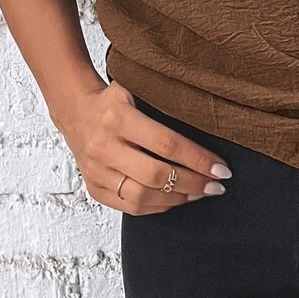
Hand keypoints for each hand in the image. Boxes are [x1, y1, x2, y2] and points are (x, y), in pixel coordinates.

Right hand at [53, 79, 232, 214]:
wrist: (77, 112)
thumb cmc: (116, 101)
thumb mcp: (138, 89)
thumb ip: (167, 103)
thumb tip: (212, 121)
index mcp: (117, 117)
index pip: (166, 143)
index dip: (197, 159)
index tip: (221, 168)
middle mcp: (103, 147)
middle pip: (156, 175)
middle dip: (193, 183)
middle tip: (216, 185)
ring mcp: (97, 171)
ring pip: (143, 197)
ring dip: (178, 199)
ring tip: (200, 193)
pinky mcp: (94, 189)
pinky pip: (131, 207)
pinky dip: (159, 207)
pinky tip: (177, 199)